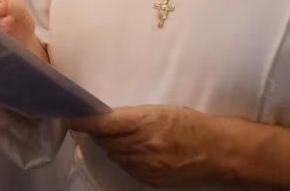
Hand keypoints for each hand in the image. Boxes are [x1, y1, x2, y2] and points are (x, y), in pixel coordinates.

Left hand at [73, 105, 226, 186]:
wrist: (215, 149)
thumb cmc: (188, 123)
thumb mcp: (159, 110)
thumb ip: (131, 116)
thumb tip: (105, 120)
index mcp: (144, 122)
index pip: (104, 124)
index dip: (85, 122)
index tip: (74, 119)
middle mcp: (143, 145)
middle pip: (106, 141)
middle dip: (100, 133)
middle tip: (100, 126)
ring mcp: (146, 165)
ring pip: (115, 156)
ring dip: (113, 147)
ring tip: (126, 138)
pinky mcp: (151, 179)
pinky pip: (128, 168)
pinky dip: (126, 159)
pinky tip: (137, 152)